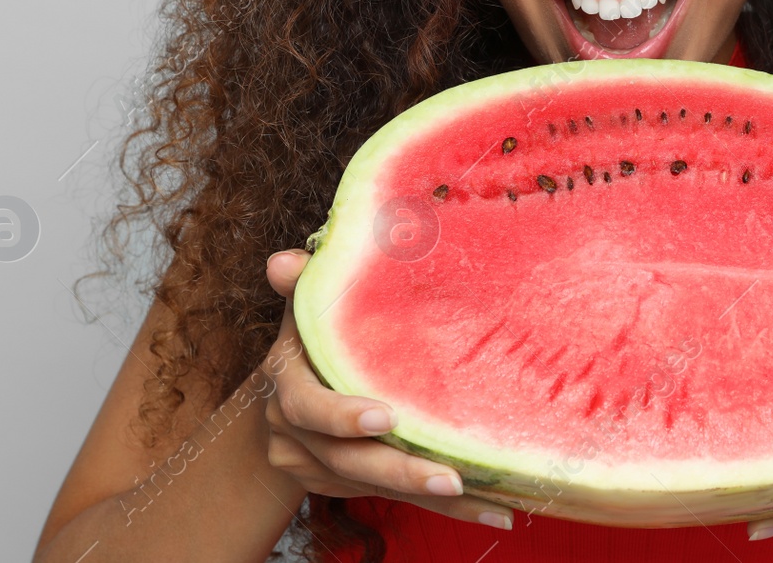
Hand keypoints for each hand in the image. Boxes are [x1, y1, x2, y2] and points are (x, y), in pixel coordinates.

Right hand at [262, 249, 514, 529]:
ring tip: (485, 500)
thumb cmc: (311, 334)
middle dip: (399, 471)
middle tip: (450, 476)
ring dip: (431, 498)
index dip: (341, 416)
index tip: (386, 417)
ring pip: (376, 487)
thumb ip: (306, 281)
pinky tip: (491, 511)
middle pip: (346, 461)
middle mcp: (296, 433)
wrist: (281, 397)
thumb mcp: (307, 304)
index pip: (307, 407)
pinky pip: (395, 499)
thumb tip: (283, 261)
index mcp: (288, 384)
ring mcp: (318, 466)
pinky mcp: (345, 487)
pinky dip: (441, 507)